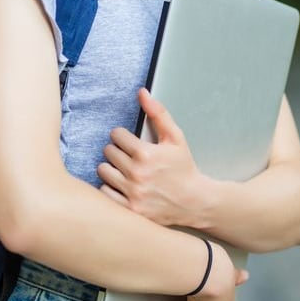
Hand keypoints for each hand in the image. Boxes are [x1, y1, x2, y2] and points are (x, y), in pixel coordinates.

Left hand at [98, 88, 214, 227]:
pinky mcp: (130, 208)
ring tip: (124, 169)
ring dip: (111, 168)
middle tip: (128, 156)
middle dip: (117, 151)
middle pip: (108, 151)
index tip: (130, 142)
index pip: (116, 135)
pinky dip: (110, 187)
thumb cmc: (184, 168)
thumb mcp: (175, 137)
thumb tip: (142, 93)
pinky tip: (122, 185)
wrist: (195, 201)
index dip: (123, 136)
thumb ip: (158, 113)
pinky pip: (105, 192)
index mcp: (145, 153)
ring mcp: (132, 192)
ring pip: (103, 170)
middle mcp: (136, 173)